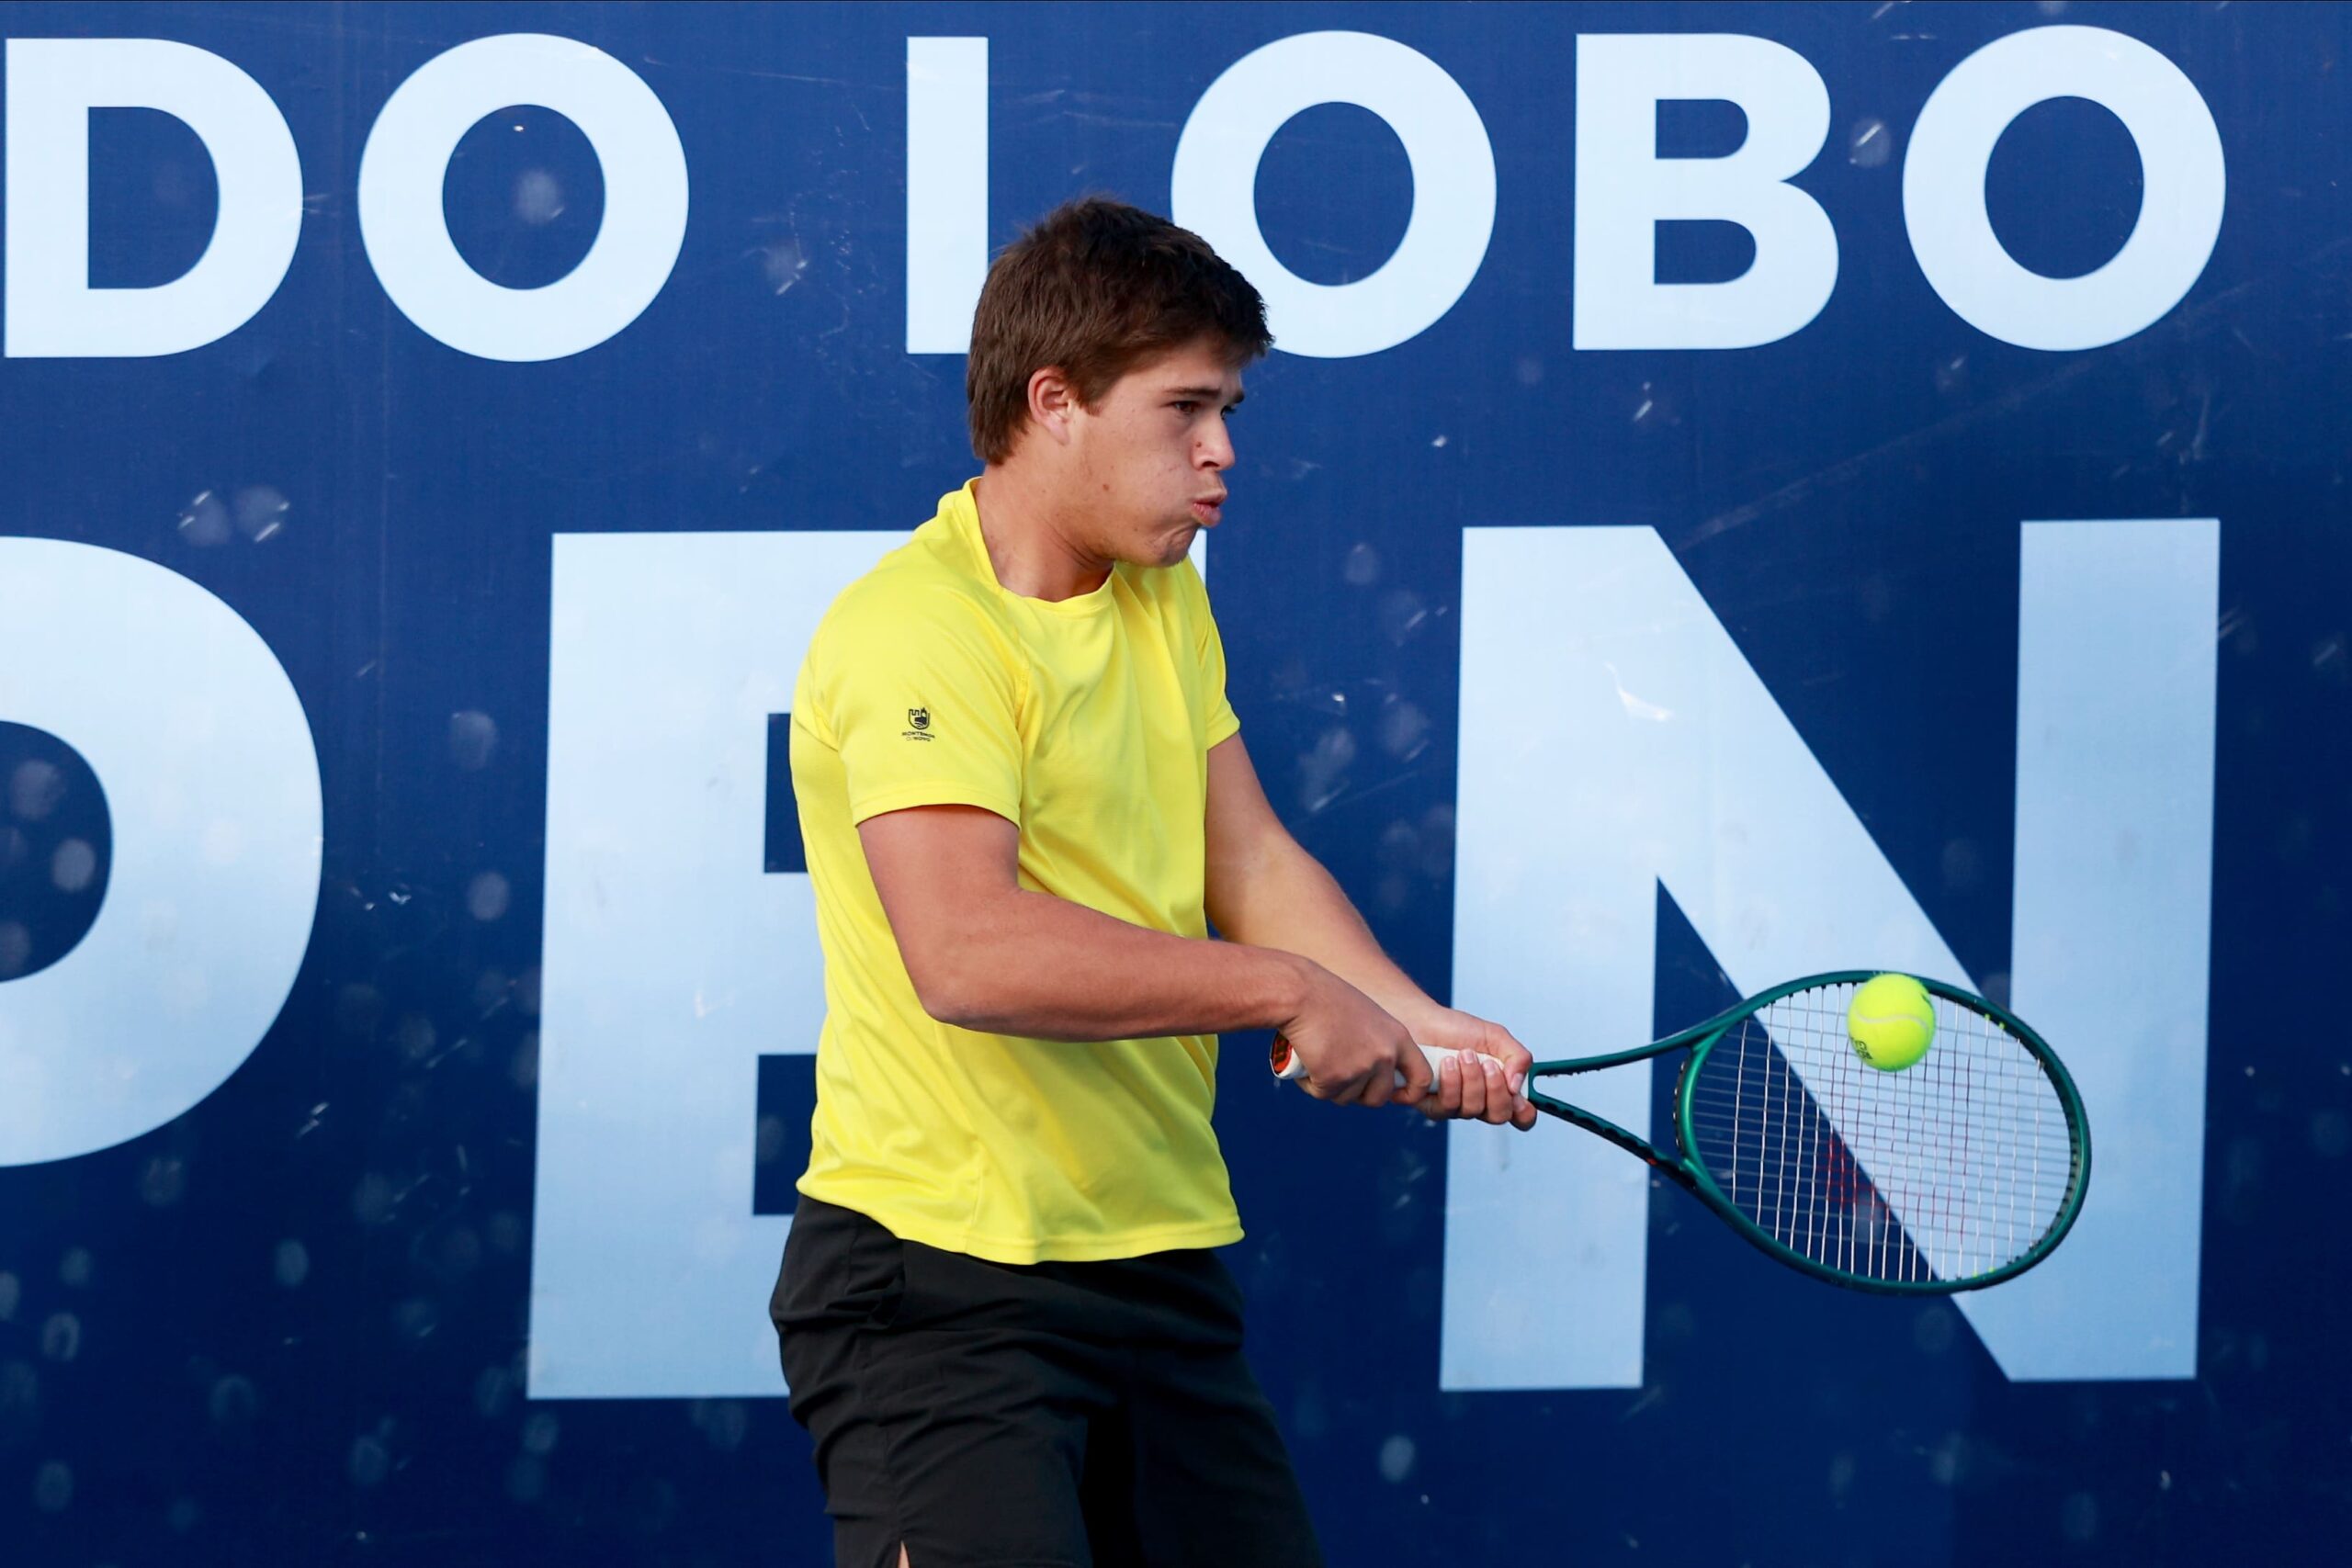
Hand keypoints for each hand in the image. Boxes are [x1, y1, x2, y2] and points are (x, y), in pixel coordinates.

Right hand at [1275, 961, 1428, 1109]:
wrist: (1300, 993)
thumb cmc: (1327, 999)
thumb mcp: (1368, 1017)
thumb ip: (1378, 1044)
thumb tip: (1374, 1074)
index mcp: (1398, 1038)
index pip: (1422, 1077)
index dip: (1411, 1093)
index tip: (1397, 1095)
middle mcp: (1384, 1056)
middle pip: (1379, 1097)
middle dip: (1360, 1094)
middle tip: (1341, 1076)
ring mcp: (1360, 1068)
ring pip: (1348, 1097)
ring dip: (1332, 1086)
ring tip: (1318, 1057)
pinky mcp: (1334, 1078)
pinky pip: (1323, 1094)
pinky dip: (1312, 1084)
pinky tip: (1306, 1060)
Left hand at [1396, 1006, 1536, 1128]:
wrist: (1422, 1021)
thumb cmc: (1457, 1030)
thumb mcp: (1495, 1036)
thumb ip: (1517, 1057)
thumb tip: (1518, 1085)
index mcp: (1499, 1087)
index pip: (1520, 1115)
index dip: (1524, 1113)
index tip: (1521, 1099)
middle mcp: (1480, 1101)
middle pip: (1499, 1116)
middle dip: (1495, 1089)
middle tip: (1487, 1063)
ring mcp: (1457, 1106)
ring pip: (1473, 1110)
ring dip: (1471, 1079)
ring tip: (1464, 1055)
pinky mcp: (1433, 1107)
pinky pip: (1448, 1107)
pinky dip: (1451, 1082)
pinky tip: (1447, 1063)